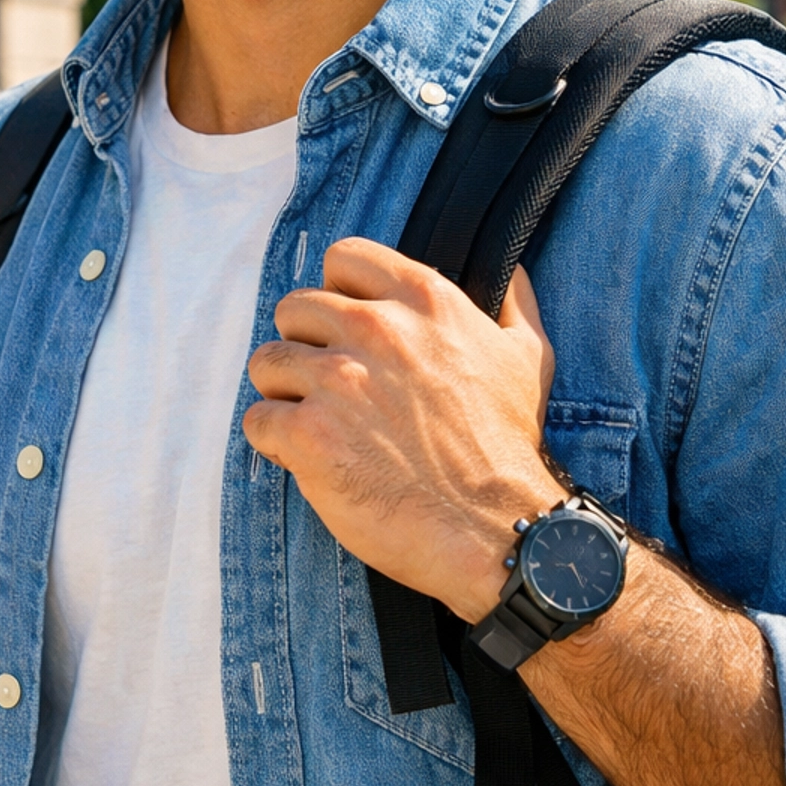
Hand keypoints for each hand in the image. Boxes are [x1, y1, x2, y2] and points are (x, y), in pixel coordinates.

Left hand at [245, 237, 560, 621]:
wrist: (494, 527)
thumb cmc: (507, 446)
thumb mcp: (527, 357)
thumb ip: (514, 303)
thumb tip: (513, 271)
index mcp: (423, 300)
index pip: (345, 258)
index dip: (338, 292)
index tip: (347, 327)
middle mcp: (376, 330)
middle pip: (295, 307)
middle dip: (305, 345)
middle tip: (329, 386)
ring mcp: (337, 381)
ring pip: (267, 362)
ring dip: (284, 393)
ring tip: (316, 422)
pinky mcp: (309, 435)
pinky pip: (258, 420)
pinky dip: (273, 441)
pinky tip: (304, 457)